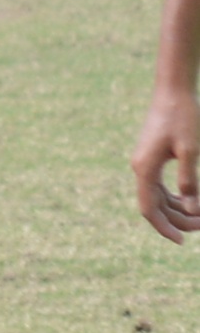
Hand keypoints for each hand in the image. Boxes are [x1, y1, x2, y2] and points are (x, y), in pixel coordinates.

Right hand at [133, 89, 199, 242]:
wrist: (172, 91)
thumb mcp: (190, 149)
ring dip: (176, 209)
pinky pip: (159, 186)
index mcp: (145, 169)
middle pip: (154, 205)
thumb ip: (190, 180)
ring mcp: (144, 164)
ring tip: (199, 217)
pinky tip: (189, 200)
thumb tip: (191, 208)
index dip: (164, 227)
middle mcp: (140, 169)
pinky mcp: (151, 158)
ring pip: (158, 197)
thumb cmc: (183, 116)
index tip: (181, 241)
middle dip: (177, 219)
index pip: (150, 209)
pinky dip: (174, 197)